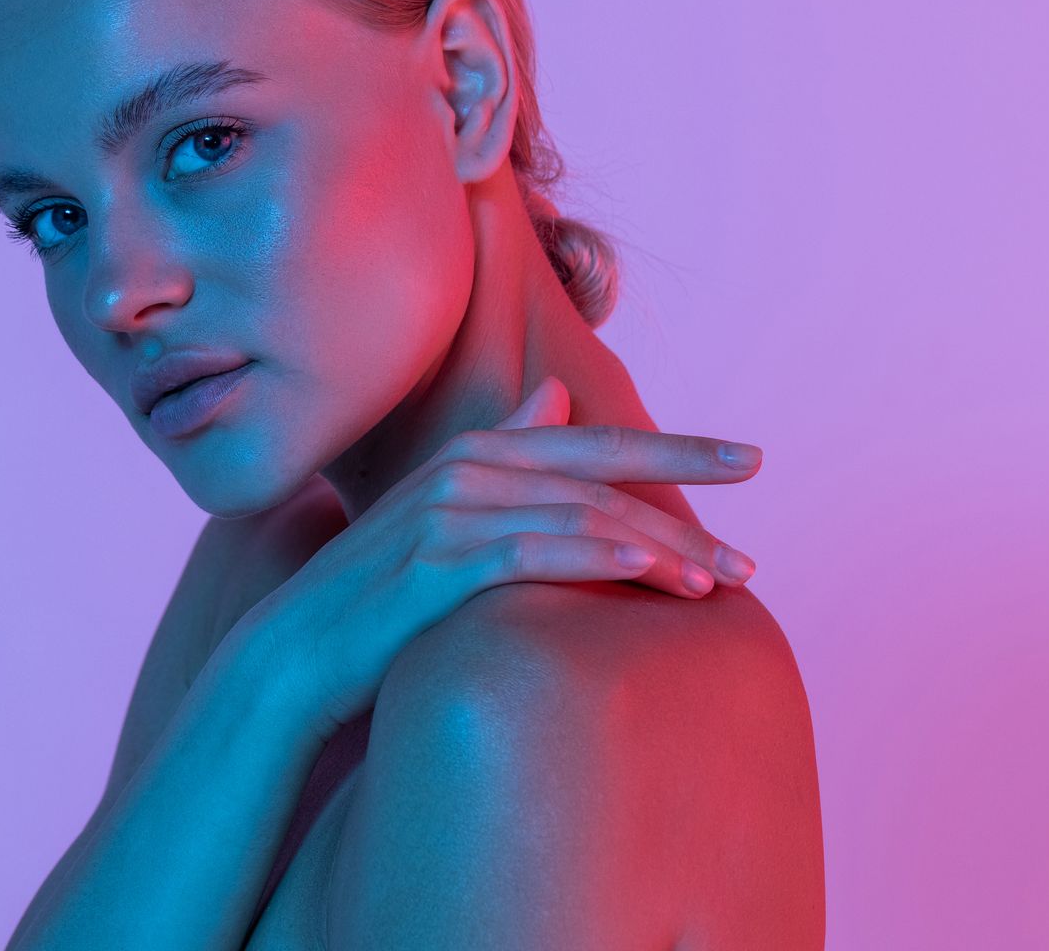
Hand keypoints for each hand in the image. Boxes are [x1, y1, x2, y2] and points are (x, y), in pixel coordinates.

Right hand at [228, 375, 762, 738]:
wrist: (295, 654)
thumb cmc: (379, 595)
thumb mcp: (445, 511)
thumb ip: (502, 450)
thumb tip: (554, 394)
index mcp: (475, 453)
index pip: (596, 442)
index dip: (677, 449)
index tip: (750, 462)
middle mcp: (464, 469)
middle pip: (599, 477)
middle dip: (688, 507)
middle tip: (753, 557)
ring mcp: (446, 512)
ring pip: (577, 516)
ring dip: (656, 549)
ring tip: (717, 585)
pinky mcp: (434, 561)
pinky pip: (530, 552)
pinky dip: (592, 555)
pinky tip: (644, 570)